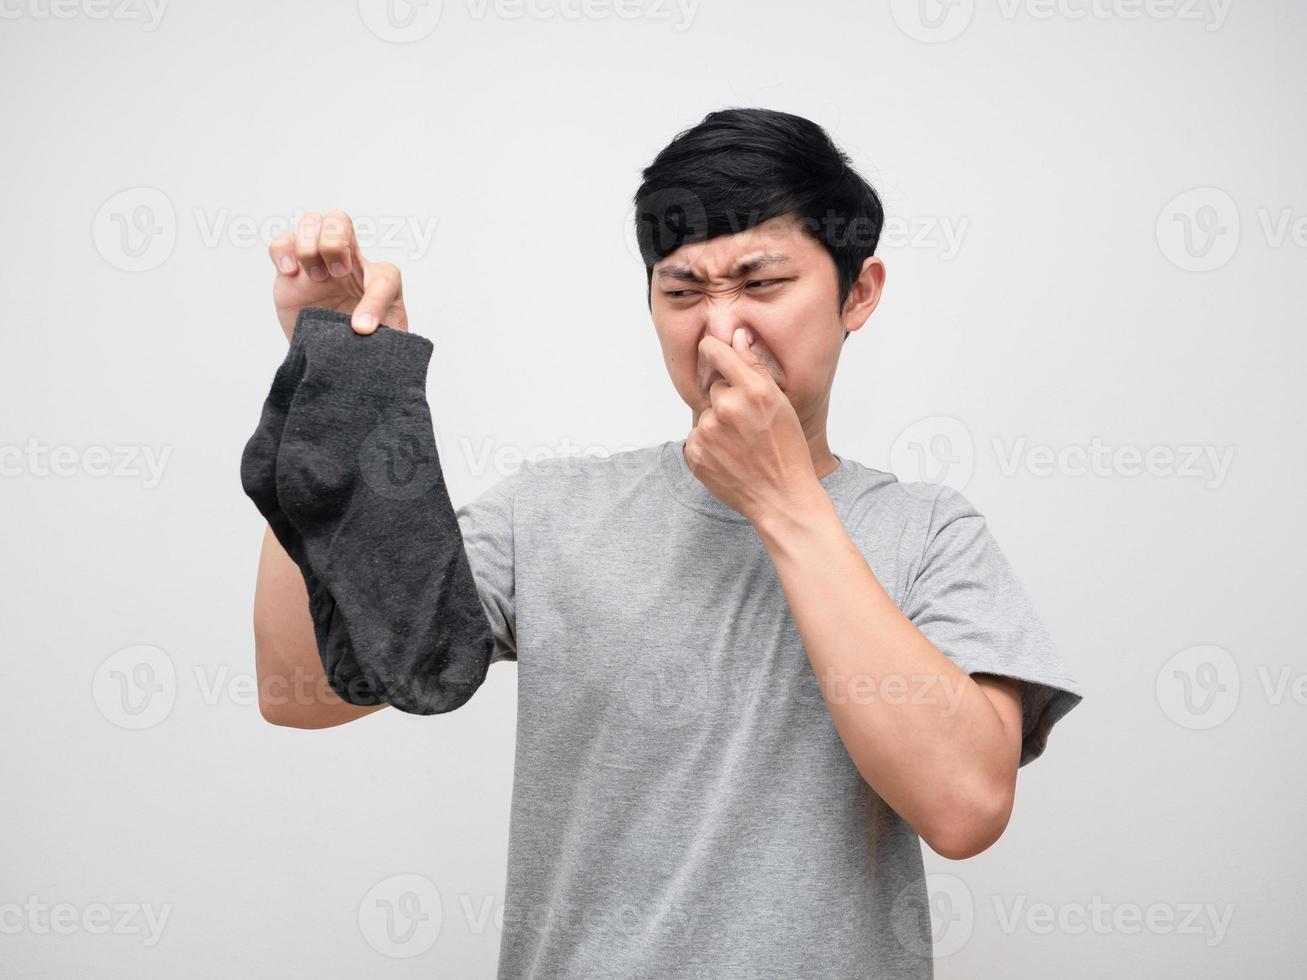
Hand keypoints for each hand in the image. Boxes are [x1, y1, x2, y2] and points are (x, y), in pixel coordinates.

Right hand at [268, 210, 408, 340]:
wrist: (335, 361)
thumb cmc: (364, 347)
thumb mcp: (384, 344)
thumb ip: (384, 335)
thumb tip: (362, 327)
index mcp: (378, 280)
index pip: (384, 276)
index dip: (375, 301)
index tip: (363, 329)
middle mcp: (348, 263)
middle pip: (340, 221)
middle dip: (335, 242)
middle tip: (337, 274)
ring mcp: (317, 264)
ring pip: (311, 222)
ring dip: (310, 245)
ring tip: (315, 275)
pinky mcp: (289, 274)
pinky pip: (282, 243)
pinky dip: (283, 251)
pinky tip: (290, 272)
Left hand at [684, 327, 820, 524]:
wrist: (781, 497)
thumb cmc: (787, 450)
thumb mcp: (781, 403)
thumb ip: (754, 367)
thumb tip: (736, 336)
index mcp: (753, 390)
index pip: (716, 351)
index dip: (712, 349)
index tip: (711, 350)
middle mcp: (727, 407)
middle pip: (715, 388)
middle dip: (727, 400)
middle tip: (748, 425)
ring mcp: (707, 431)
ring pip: (706, 415)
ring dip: (718, 425)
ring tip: (741, 445)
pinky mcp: (694, 453)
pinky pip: (696, 437)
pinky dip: (708, 446)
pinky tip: (729, 458)